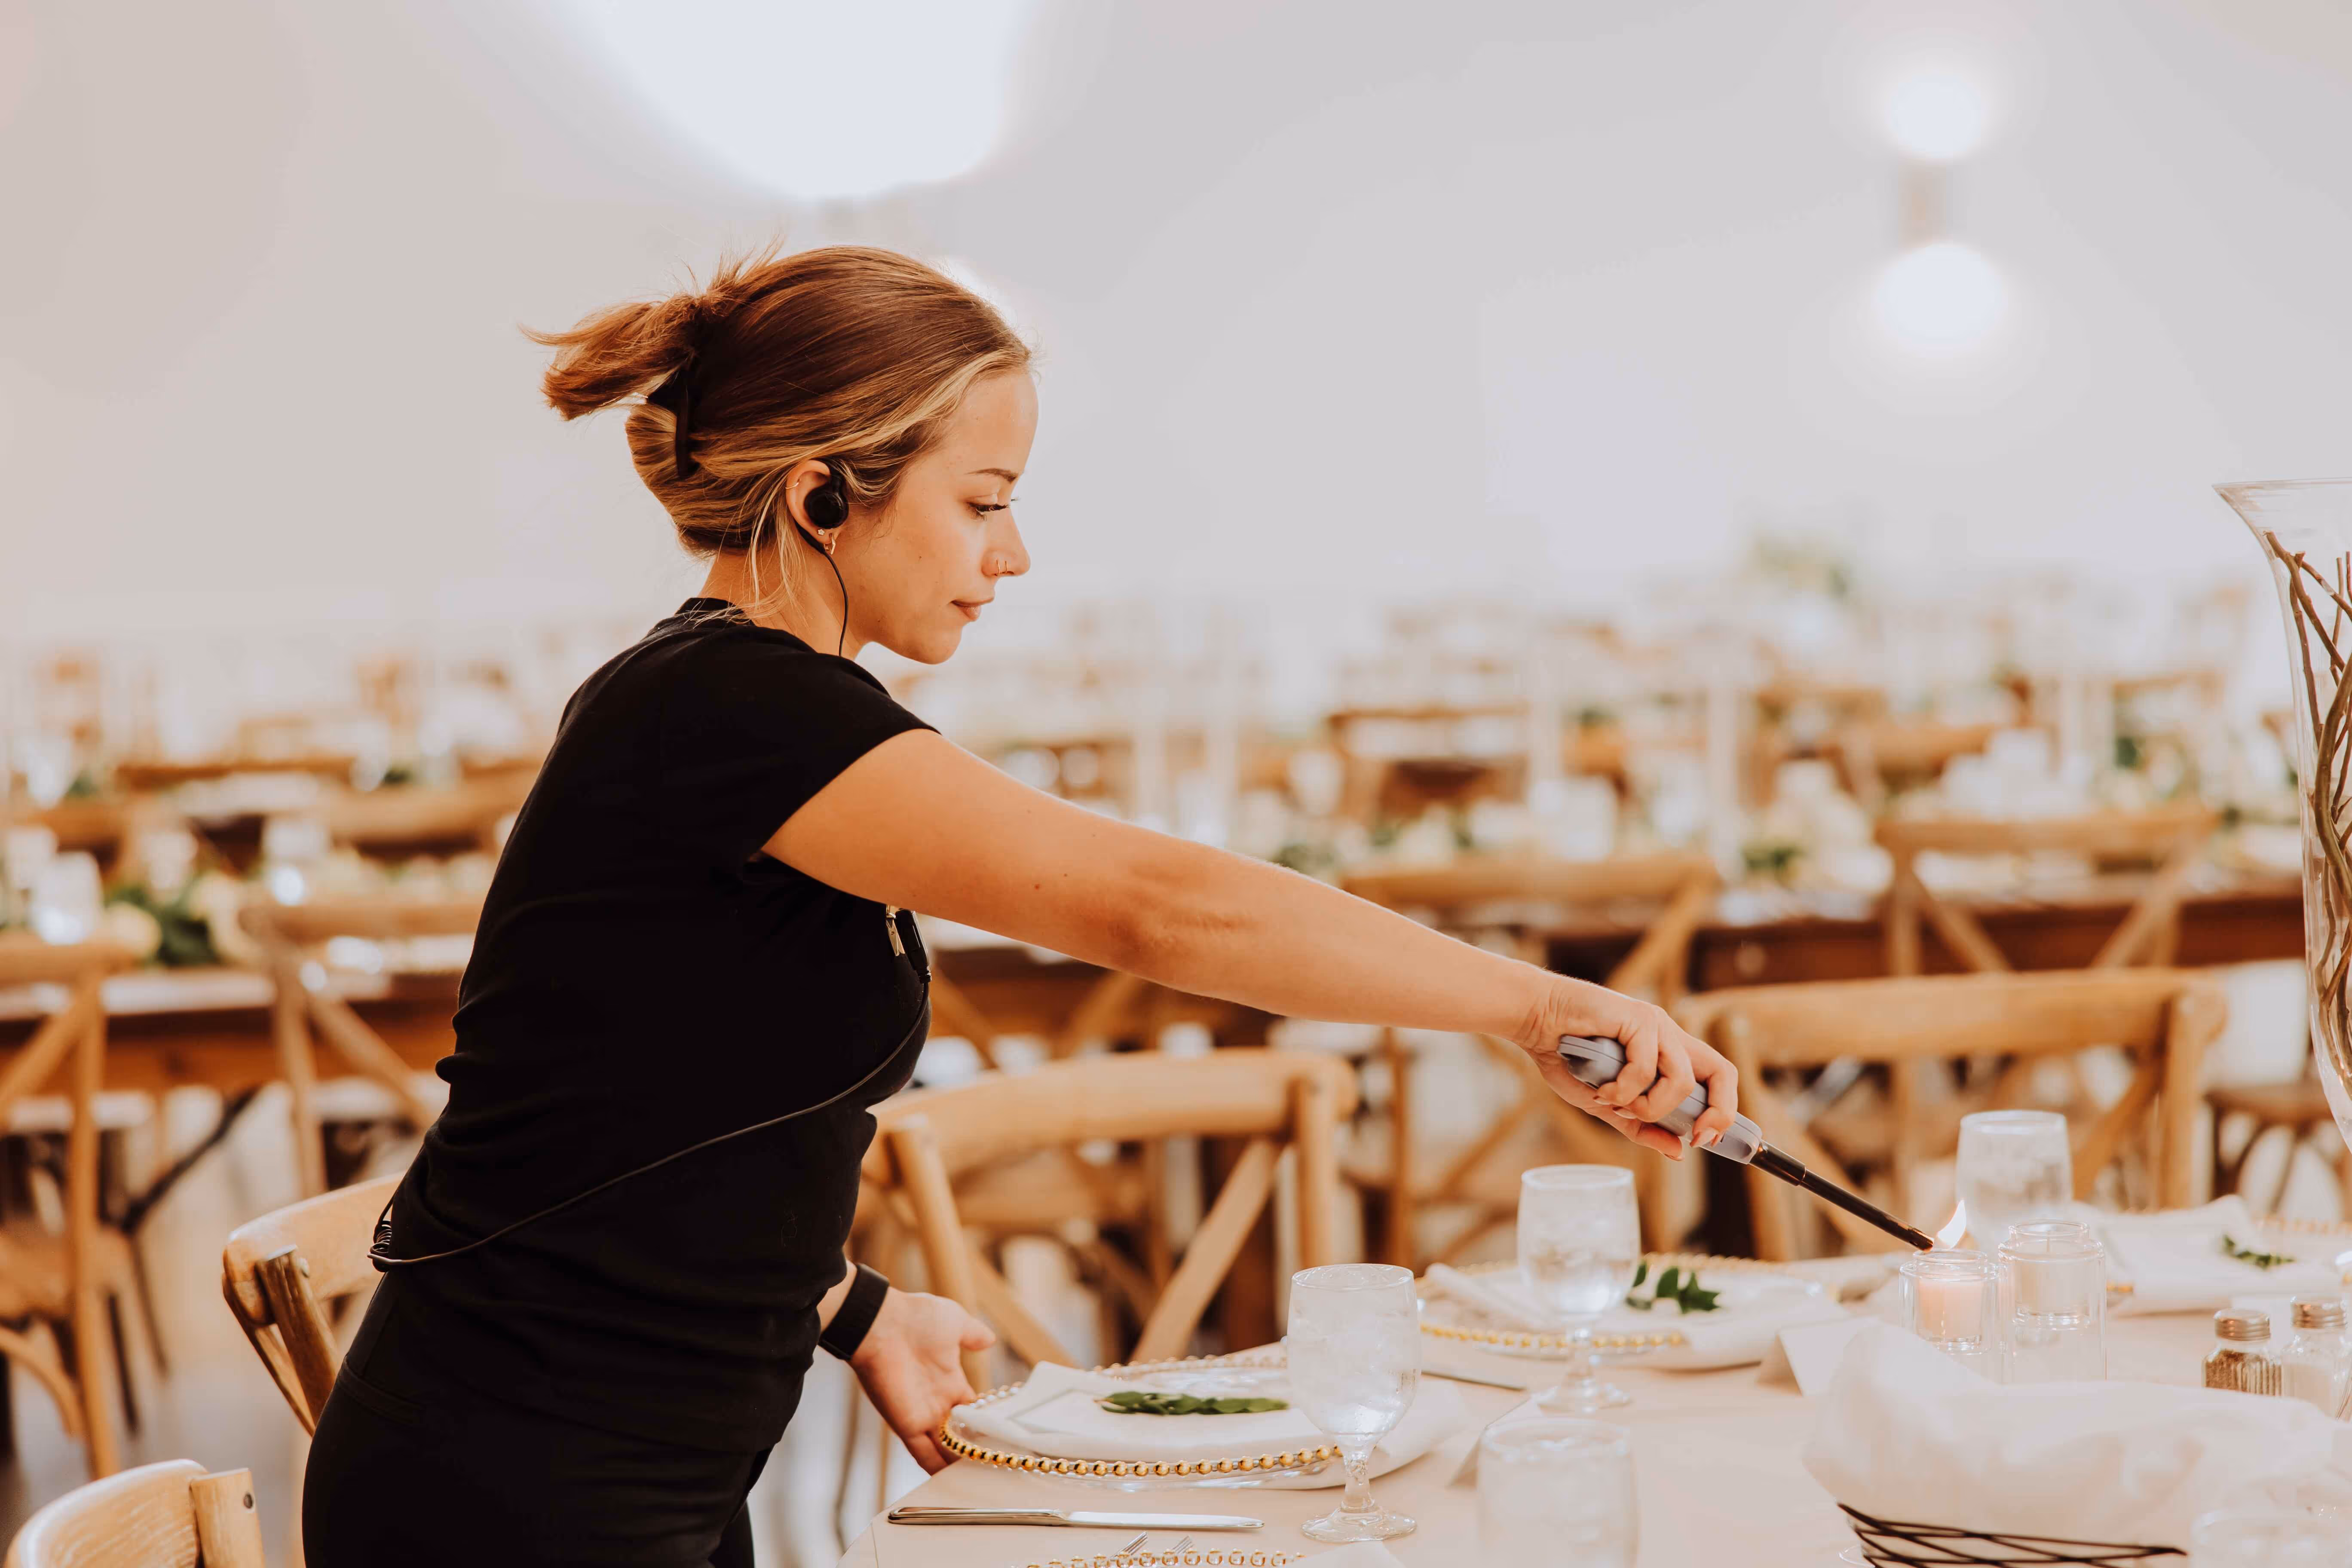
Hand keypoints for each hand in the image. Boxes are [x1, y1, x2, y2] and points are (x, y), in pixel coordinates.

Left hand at [849, 1288, 996, 1471]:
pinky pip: (924, 1455)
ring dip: (961, 1465)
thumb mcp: (954, 1322)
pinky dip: (939, 1469)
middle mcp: (938, 1403)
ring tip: (985, 1482)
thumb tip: (989, 1340)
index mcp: (950, 1381)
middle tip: (1000, 1468)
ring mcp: (923, 1416)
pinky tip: (955, 1485)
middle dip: (977, 1451)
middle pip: (960, 1435)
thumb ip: (972, 1334)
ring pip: (945, 1450)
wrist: (880, 1323)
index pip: (972, 1411)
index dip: (987, 1425)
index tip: (1006, 1438)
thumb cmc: (916, 1318)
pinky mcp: (907, 1426)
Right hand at [1513, 978, 1738, 1159]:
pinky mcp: (1639, 1018)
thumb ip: (1641, 1126)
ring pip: (1682, 1081)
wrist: (1535, 1020)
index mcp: (1667, 1052)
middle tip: (1696, 1136)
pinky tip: (1601, 1088)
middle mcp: (1669, 1036)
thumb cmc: (1566, 1056)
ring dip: (1650, 1106)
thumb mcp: (1609, 1105)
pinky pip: (1646, 1069)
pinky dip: (1623, 1089)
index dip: (1723, 1113)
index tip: (1702, 1141)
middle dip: (1718, 1112)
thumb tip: (1678, 1152)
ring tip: (1617, 1105)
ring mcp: (1656, 1025)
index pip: (1717, 1079)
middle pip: (1723, 1072)